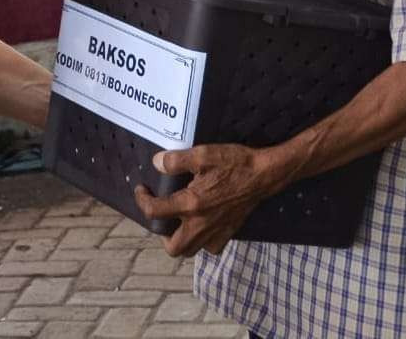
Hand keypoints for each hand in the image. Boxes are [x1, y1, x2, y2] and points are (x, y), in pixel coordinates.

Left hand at [133, 144, 284, 256]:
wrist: (263, 175)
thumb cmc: (234, 163)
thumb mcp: (203, 154)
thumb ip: (177, 160)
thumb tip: (157, 163)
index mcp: (191, 204)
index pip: (155, 212)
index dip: (142, 200)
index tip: (142, 190)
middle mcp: (200, 224)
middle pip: (172, 247)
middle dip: (161, 234)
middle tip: (163, 215)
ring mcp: (215, 232)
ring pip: (190, 251)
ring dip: (179, 241)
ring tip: (179, 222)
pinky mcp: (228, 233)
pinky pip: (209, 248)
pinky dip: (201, 241)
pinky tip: (201, 225)